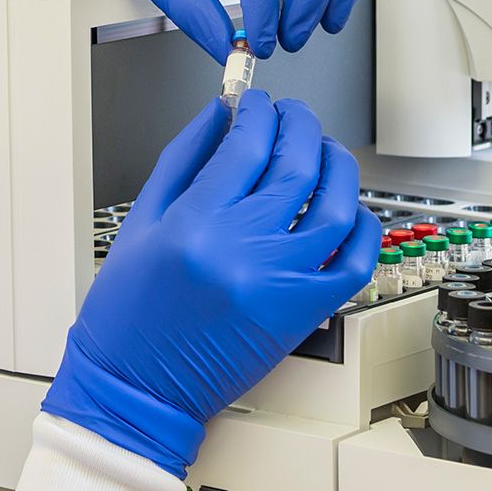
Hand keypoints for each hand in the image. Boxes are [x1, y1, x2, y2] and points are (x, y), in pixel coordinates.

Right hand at [40, 90, 381, 477]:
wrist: (138, 388)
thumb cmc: (128, 315)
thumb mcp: (140, 223)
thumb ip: (183, 159)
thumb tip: (221, 113)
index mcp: (195, 225)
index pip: (247, 142)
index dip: (259, 110)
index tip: (257, 102)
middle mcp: (242, 250)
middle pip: (297, 164)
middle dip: (301, 124)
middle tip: (293, 115)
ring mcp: (280, 283)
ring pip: (336, 206)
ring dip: (338, 166)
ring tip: (324, 151)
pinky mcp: (304, 312)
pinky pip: (354, 262)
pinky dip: (363, 227)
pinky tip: (348, 209)